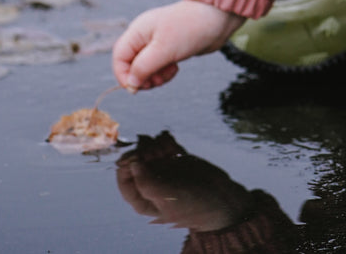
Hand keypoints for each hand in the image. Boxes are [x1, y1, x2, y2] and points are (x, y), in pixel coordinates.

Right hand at [112, 0, 243, 91]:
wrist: (217, 19)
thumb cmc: (189, 29)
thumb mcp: (163, 50)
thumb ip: (143, 67)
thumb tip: (130, 84)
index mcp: (138, 31)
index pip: (119, 57)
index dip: (123, 75)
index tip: (136, 88)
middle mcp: (145, 36)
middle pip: (131, 64)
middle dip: (142, 77)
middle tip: (157, 82)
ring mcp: (157, 41)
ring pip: (146, 67)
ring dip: (154, 77)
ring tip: (169, 73)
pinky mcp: (170, 48)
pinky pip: (159, 66)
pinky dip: (164, 72)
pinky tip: (175, 68)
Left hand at [116, 132, 251, 230]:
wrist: (221, 199)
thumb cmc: (195, 206)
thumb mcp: (170, 199)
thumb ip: (148, 183)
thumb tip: (132, 165)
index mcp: (143, 199)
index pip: (124, 178)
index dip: (128, 163)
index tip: (139, 155)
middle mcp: (149, 182)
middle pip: (136, 158)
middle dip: (145, 150)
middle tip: (160, 152)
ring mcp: (162, 169)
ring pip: (148, 147)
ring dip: (156, 143)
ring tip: (168, 149)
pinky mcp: (174, 158)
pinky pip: (162, 142)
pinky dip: (165, 139)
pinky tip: (172, 142)